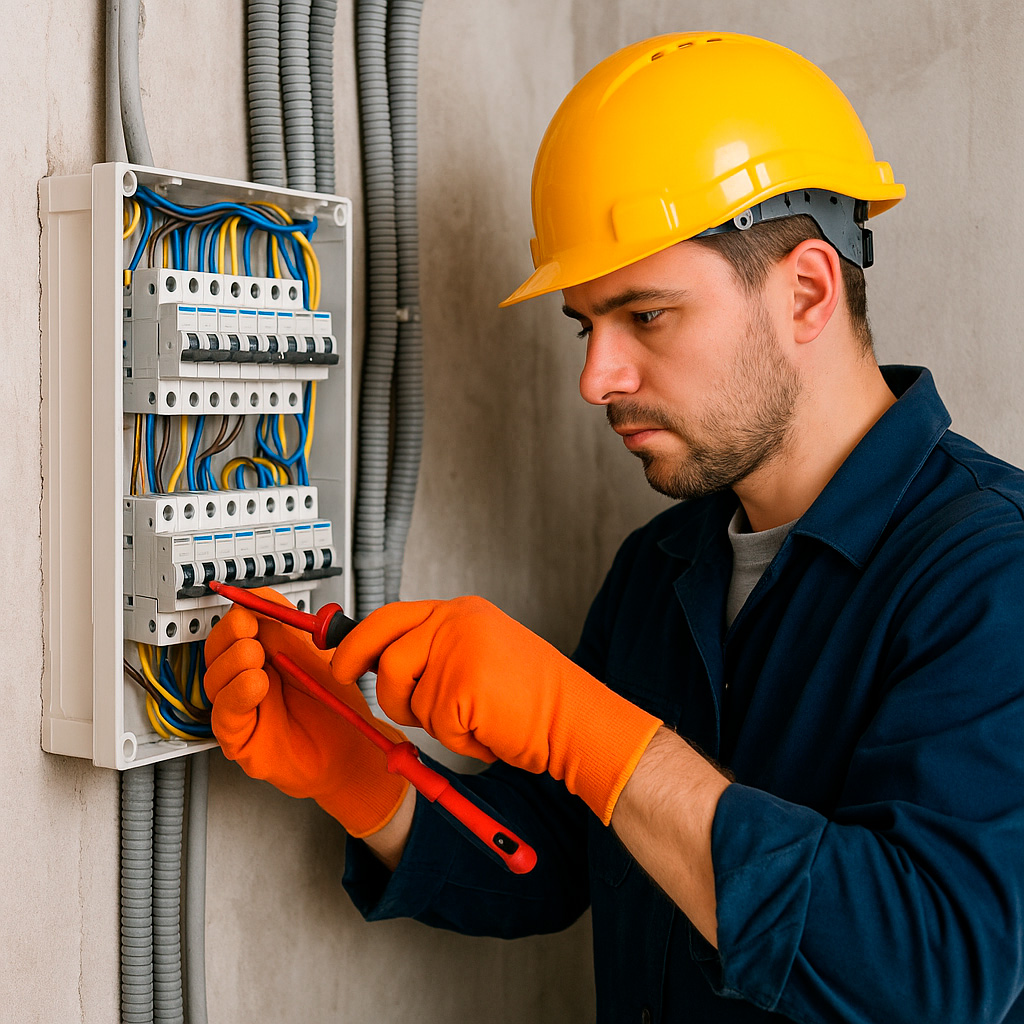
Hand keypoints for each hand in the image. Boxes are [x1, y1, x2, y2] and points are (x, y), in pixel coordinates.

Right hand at [204, 590, 408, 836]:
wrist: (351, 748)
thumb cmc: (334, 706)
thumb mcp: (314, 655)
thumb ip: (288, 627)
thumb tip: (262, 598)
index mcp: (261, 655)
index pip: (235, 627)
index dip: (239, 612)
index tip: (248, 603)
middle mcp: (245, 679)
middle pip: (216, 650)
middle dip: (229, 634)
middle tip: (248, 627)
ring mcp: (240, 709)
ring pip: (214, 680)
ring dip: (233, 662)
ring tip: (256, 658)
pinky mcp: (239, 738)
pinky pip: (225, 715)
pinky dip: (237, 695)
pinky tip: (256, 683)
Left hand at [331, 596, 661, 823]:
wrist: (575, 718)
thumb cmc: (533, 697)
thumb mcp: (479, 654)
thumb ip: (435, 650)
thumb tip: (382, 662)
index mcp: (461, 612)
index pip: (392, 615)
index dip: (358, 637)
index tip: (340, 654)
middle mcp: (457, 623)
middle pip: (383, 647)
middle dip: (358, 669)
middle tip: (344, 679)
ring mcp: (457, 651)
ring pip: (403, 695)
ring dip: (427, 719)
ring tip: (467, 718)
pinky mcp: (460, 686)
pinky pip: (433, 725)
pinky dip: (457, 740)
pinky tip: (487, 730)